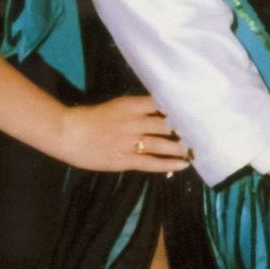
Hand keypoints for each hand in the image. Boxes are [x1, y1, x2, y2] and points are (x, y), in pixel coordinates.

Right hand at [59, 94, 189, 173]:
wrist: (67, 133)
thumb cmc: (90, 118)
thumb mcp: (116, 106)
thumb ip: (137, 108)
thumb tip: (161, 109)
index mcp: (130, 105)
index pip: (162, 103)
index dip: (180, 108)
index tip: (197, 109)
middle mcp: (133, 122)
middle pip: (166, 124)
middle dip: (186, 128)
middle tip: (203, 131)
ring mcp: (129, 142)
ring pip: (162, 143)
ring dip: (181, 147)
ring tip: (196, 149)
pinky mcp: (124, 159)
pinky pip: (150, 162)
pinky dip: (168, 164)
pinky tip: (183, 165)